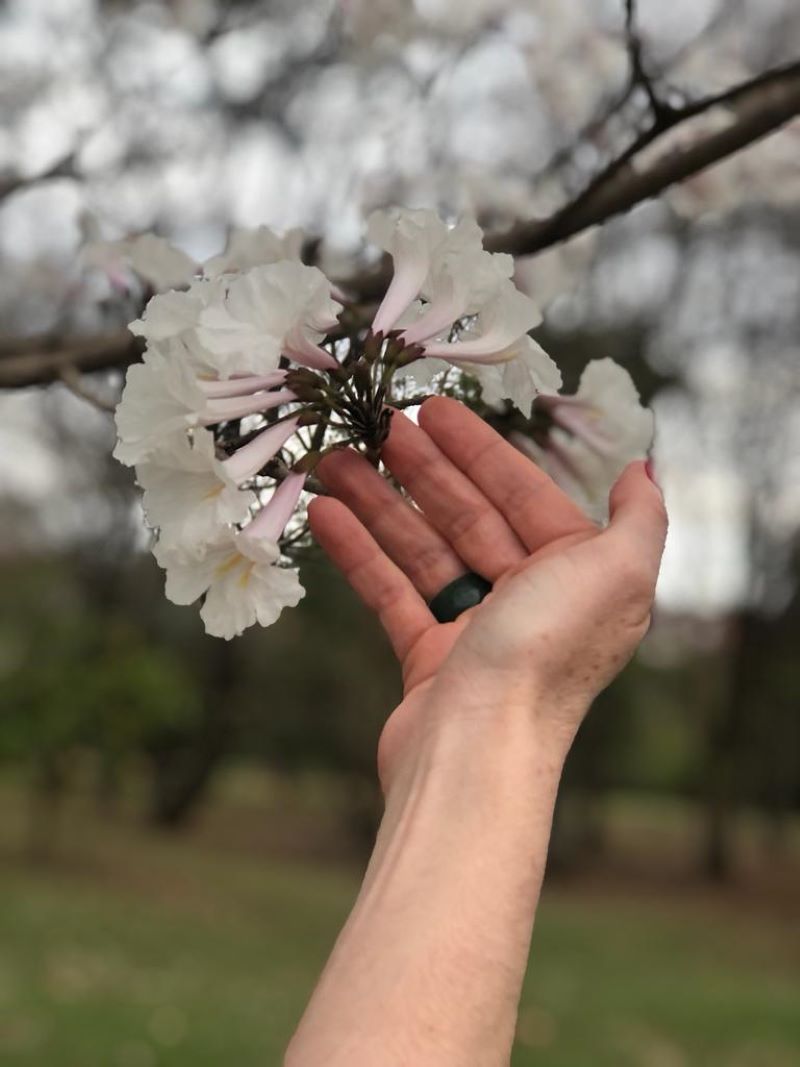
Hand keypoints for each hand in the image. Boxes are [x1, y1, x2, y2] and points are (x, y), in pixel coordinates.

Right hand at [309, 397, 666, 790]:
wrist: (477, 751)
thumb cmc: (547, 654)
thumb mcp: (617, 572)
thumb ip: (639, 517)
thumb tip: (643, 468)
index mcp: (576, 575)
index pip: (523, 494)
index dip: (479, 449)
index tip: (432, 410)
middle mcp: (530, 600)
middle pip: (467, 517)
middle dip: (422, 470)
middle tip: (377, 426)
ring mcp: (477, 631)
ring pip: (422, 550)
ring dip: (379, 503)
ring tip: (332, 460)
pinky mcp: (429, 660)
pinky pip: (392, 592)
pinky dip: (361, 553)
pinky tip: (327, 515)